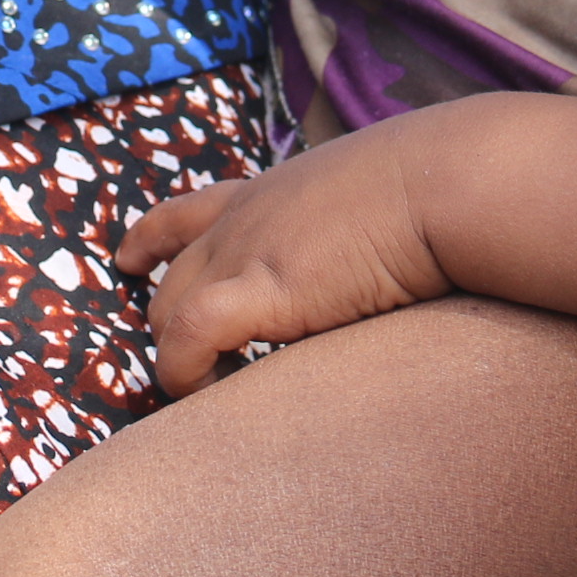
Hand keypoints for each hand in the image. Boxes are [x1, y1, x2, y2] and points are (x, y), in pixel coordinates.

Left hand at [117, 129, 452, 395]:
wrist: (449, 181)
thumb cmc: (437, 186)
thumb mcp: (376, 191)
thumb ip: (352, 220)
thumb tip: (378, 247)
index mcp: (269, 194)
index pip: (186, 213)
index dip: (150, 240)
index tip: (128, 261)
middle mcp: (242, 220)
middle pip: (168, 281)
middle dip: (170, 328)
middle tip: (196, 370)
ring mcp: (243, 252)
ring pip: (164, 314)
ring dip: (179, 360)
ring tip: (210, 393)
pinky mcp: (258, 291)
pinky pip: (184, 342)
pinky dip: (185, 374)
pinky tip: (214, 395)